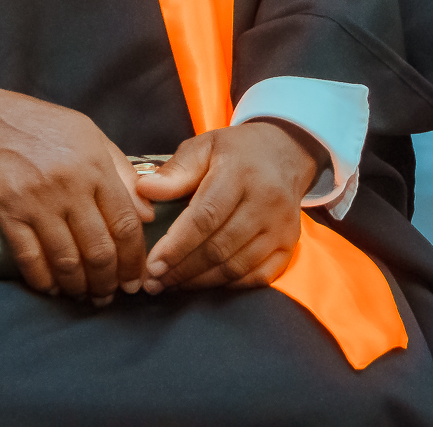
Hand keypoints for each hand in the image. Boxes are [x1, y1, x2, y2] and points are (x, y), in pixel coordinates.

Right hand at [0, 87, 152, 302]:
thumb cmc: (41, 125)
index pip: (125, 223)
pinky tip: (51, 288)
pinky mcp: (9, 212)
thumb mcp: (89, 135)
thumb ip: (122, 171)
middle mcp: (70, 186)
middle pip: (99, 249)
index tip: (134, 278)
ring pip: (67, 260)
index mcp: (95, 165)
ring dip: (78, 287)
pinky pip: (31, 258)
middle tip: (108, 295)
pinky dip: (43, 280)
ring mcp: (38, 201)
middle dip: (107, 281)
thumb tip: (147, 213)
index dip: (133, 258)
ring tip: (82, 296)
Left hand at [136, 121, 322, 292]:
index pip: (206, 217)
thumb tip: (143, 190)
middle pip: (219, 247)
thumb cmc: (236, 152)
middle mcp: (266, 202)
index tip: (152, 264)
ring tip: (171, 284)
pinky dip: (229, 285)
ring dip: (200, 281)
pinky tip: (204, 282)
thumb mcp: (204, 147)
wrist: (285, 153)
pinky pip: (258, 277)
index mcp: (240, 173)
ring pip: (236, 267)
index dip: (177, 245)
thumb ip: (175, 171)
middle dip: (182, 269)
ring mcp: (281, 227)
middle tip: (154, 281)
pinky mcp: (290, 244)